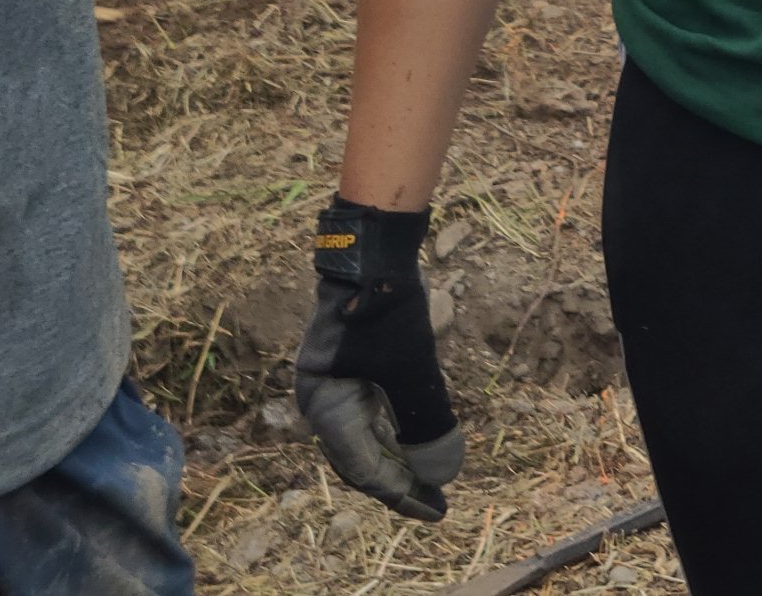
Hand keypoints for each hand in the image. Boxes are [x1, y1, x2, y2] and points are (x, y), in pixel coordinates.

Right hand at [295, 198, 464, 519]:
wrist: (371, 253)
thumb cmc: (386, 311)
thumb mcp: (412, 368)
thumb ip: (424, 421)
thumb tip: (440, 471)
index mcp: (324, 408)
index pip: (365, 469)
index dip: (402, 493)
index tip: (435, 509)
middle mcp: (322, 403)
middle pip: (361, 460)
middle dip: (400, 483)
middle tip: (437, 503)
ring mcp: (334, 386)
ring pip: (366, 439)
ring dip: (399, 460)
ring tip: (432, 480)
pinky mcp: (350, 371)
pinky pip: (371, 416)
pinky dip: (395, 433)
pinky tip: (419, 443)